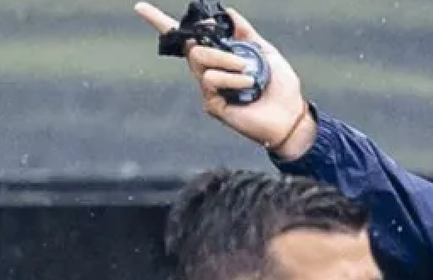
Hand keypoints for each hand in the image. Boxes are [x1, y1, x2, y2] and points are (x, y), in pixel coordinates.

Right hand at [133, 3, 315, 157]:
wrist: (291, 116)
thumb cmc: (281, 88)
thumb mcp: (266, 52)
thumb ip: (246, 33)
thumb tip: (227, 12)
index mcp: (219, 57)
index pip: (185, 38)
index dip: (161, 23)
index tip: (140, 8)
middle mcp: (209, 72)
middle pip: (193, 48)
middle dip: (217, 47)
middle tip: (244, 59)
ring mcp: (209, 89)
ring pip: (200, 60)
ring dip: (227, 62)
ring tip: (250, 73)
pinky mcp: (212, 104)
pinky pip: (211, 80)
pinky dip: (231, 77)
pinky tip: (249, 84)